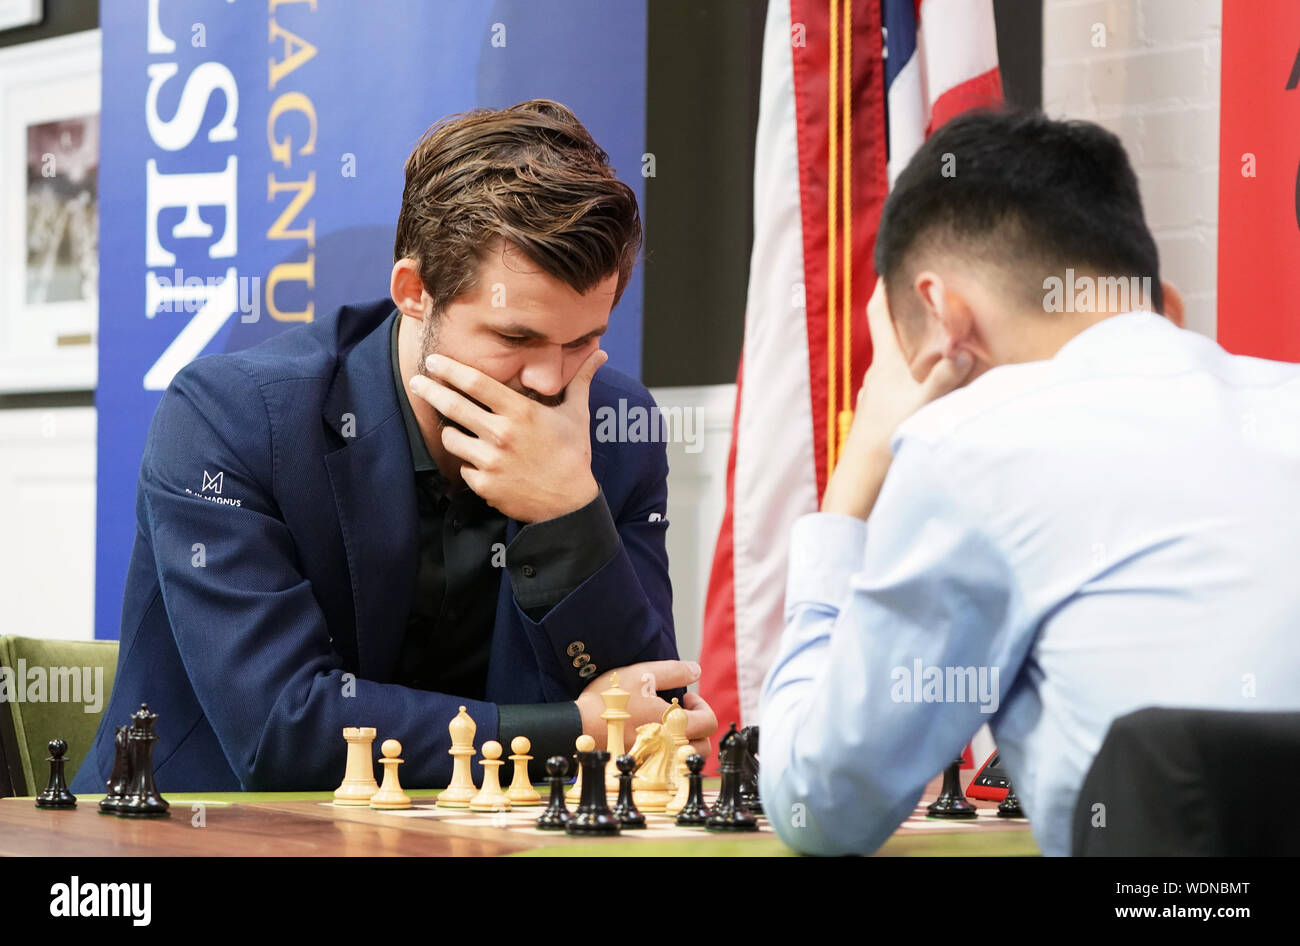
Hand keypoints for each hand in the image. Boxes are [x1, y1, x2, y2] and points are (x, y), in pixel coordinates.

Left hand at [409, 348, 606, 522]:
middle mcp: (501, 434)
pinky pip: (463, 468)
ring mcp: (490, 461)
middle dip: (429, 391)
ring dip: (451, 432)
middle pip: (452, 405)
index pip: (475, 383)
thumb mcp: (577, 414)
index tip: (433, 361)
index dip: (449, 369)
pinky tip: (483, 464)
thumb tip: (600, 353)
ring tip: (458, 431)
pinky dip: (469, 464)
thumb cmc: (572, 454)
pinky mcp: (484, 485)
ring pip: (452, 438)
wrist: (570, 504)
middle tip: (417, 382)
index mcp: (520, 411)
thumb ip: (581, 380)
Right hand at [574, 661, 717, 759]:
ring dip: (686, 744)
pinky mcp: (643, 771)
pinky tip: (656, 744)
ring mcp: (656, 762)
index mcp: (673, 724)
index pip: (708, 722)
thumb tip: (696, 670)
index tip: (685, 700)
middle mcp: (669, 747)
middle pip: (703, 746)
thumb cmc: (609, 701)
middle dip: (698, 728)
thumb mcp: (641, 675)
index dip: (702, 706)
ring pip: (687, 761)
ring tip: (670, 730)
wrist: (577, 727)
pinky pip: (669, 771)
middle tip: (680, 715)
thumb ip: (673, 671)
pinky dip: (670, 759)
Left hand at [820, 279, 974, 519]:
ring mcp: (877, 394)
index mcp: (886, 363)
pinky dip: (914, 373)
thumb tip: (961, 354)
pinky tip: (930, 382)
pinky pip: (900, 383)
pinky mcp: (881, 413)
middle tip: (930, 295)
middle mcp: (877, 374)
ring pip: (897, 360)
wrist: (861, 483)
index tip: (893, 264)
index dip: (886, 287)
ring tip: (939, 336)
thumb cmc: (886, 443)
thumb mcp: (921, 408)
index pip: (881, 313)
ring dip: (914, 346)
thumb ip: (942, 380)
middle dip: (908, 314)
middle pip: (892, 334)